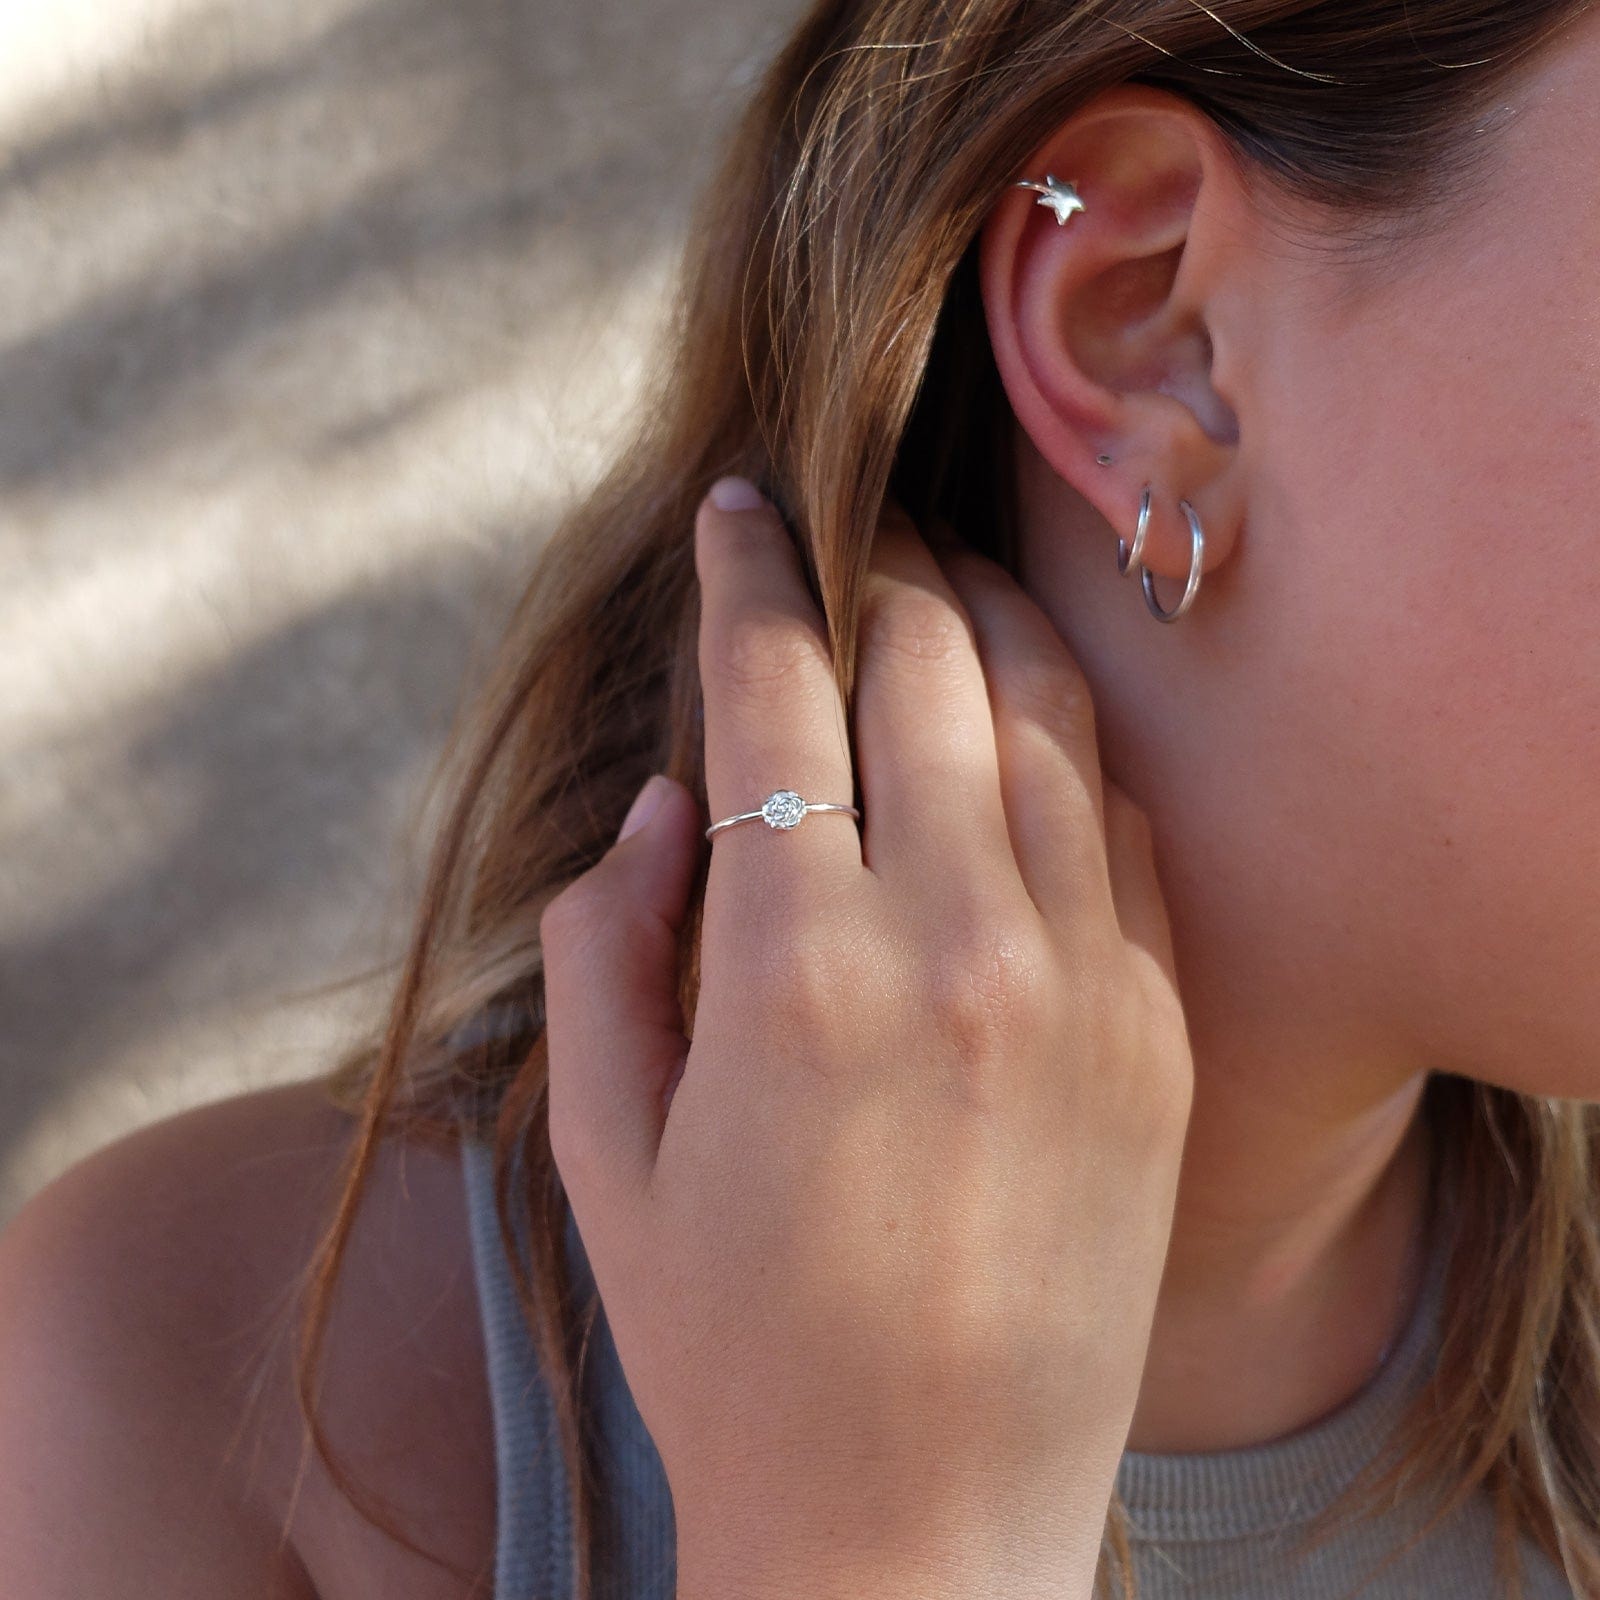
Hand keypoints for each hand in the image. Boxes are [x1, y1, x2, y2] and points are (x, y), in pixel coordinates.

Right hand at [540, 479, 1193, 1599]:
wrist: (921, 1524)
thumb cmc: (730, 1349)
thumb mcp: (601, 1153)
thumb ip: (602, 946)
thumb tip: (664, 801)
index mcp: (789, 972)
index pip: (773, 689)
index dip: (749, 572)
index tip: (739, 506)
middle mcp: (952, 948)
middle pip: (925, 660)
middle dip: (874, 563)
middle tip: (841, 528)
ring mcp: (1083, 982)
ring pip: (1044, 713)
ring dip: (984, 619)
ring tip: (936, 582)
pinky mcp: (1161, 1031)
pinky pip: (1119, 821)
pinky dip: (1066, 736)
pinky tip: (1026, 714)